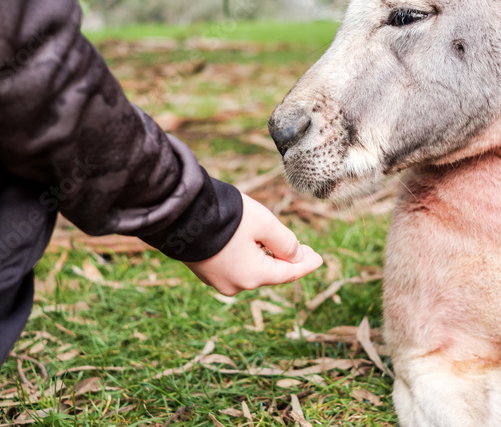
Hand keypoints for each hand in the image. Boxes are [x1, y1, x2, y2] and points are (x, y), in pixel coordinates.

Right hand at [185, 193, 323, 294]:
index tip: (320, 259)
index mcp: (253, 276)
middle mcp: (235, 285)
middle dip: (289, 260)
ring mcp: (217, 280)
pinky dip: (250, 258)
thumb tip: (296, 257)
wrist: (180, 214)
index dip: (306, 265)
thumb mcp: (265, 224)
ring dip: (269, 258)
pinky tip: (256, 247)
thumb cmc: (226, 217)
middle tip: (307, 252)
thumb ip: (286, 242)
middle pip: (271, 273)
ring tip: (281, 246)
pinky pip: (236, 267)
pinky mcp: (205, 271)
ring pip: (253, 270)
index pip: (288, 273)